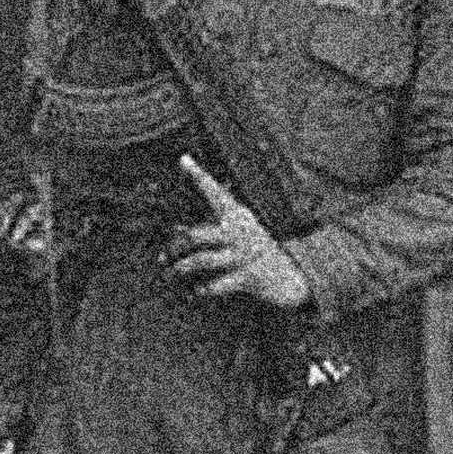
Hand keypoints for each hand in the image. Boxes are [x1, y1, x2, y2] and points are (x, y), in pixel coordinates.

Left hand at [166, 156, 311, 309]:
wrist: (291, 275)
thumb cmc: (256, 248)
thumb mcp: (240, 230)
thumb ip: (212, 225)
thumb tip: (175, 229)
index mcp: (237, 215)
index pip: (215, 190)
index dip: (198, 175)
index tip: (183, 158)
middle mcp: (239, 231)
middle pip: (196, 234)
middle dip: (174, 245)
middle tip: (161, 256)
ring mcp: (243, 254)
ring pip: (203, 260)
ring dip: (182, 268)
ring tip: (168, 274)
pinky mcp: (248, 276)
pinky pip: (218, 285)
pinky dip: (203, 291)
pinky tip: (194, 294)